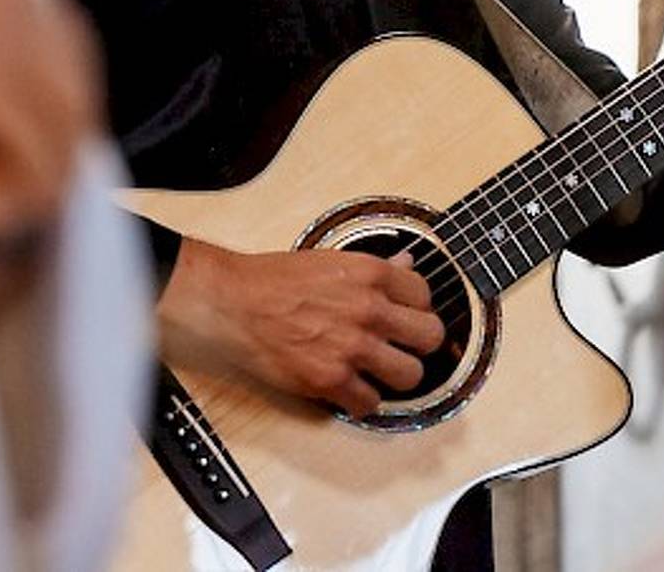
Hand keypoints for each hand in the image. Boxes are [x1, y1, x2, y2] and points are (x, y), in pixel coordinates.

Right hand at [157, 238, 446, 417]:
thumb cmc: (272, 279)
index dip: (415, 308)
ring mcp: (352, 348)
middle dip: (417, 344)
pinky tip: (348, 388)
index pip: (424, 295)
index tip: (404, 316)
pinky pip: (370, 403)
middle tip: (400, 346)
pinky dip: (361, 400)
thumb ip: (374, 269)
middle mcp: (369, 310)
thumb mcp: (330, 260)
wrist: (233, 303)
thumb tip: (406, 266)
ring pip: (410, 376)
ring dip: (395, 376)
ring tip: (377, 371)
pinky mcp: (331, 380)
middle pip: (430, 337)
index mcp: (370, 274)